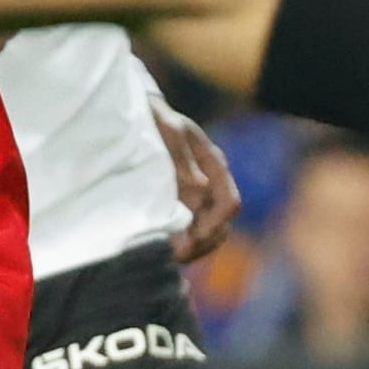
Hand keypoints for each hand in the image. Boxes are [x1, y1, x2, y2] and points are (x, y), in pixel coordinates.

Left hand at [155, 97, 241, 264]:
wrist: (140, 113)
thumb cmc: (153, 118)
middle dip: (202, 243)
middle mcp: (212, 182)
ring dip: (194, 248)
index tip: (192, 239)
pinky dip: (183, 244)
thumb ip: (181, 156)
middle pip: (222, 225)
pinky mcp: (184, 202)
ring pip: (210, 233)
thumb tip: (199, 186)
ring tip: (169, 256)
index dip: (214, 226)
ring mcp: (200, 194)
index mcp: (213, 163)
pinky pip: (193, 231)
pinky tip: (164, 249)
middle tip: (175, 255)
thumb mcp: (166, 130)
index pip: (229, 203)